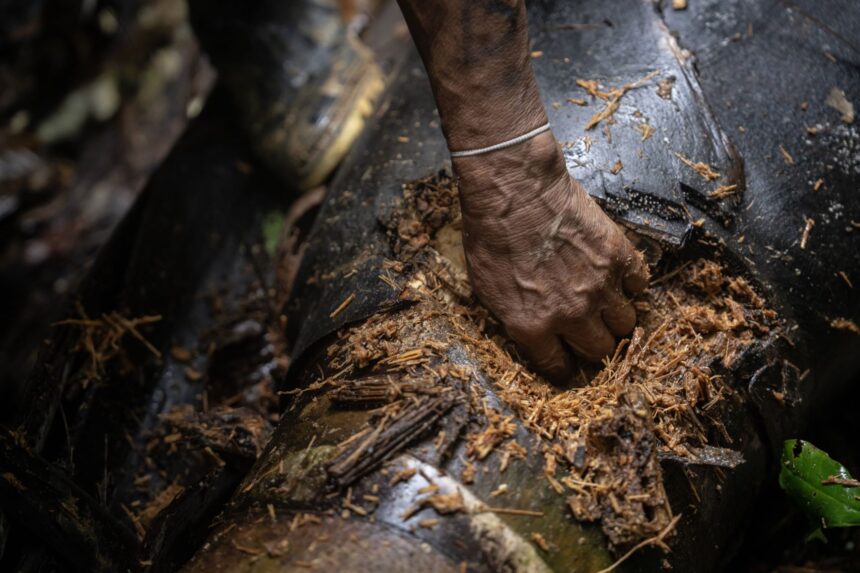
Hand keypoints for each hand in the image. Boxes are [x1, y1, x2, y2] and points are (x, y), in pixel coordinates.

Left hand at [453, 131, 648, 382]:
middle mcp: (571, 316)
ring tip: (607, 305)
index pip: (560, 368)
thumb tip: (530, 334)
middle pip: (600, 350)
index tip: (570, 363)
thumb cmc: (491, 236)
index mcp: (533, 328)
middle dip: (595, 345)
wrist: (514, 192)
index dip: (566, 368)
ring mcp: (599, 287)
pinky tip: (617, 275)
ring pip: (626, 323)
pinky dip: (631, 283)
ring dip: (616, 318)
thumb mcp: (486, 289)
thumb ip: (514, 319)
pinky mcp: (618, 257)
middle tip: (590, 332)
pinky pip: (639, 284)